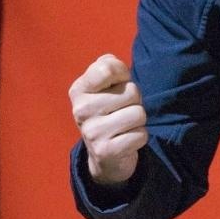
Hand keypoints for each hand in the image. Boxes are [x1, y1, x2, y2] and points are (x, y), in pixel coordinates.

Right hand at [69, 54, 148, 184]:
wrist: (103, 153)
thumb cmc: (109, 110)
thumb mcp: (105, 84)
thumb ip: (110, 66)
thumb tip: (116, 67)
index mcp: (79, 89)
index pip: (107, 68)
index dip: (122, 74)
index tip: (117, 84)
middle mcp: (81, 110)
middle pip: (132, 91)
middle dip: (134, 101)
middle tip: (121, 110)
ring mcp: (92, 132)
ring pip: (138, 114)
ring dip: (138, 120)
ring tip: (124, 125)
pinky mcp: (106, 151)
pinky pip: (141, 135)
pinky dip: (139, 137)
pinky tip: (125, 139)